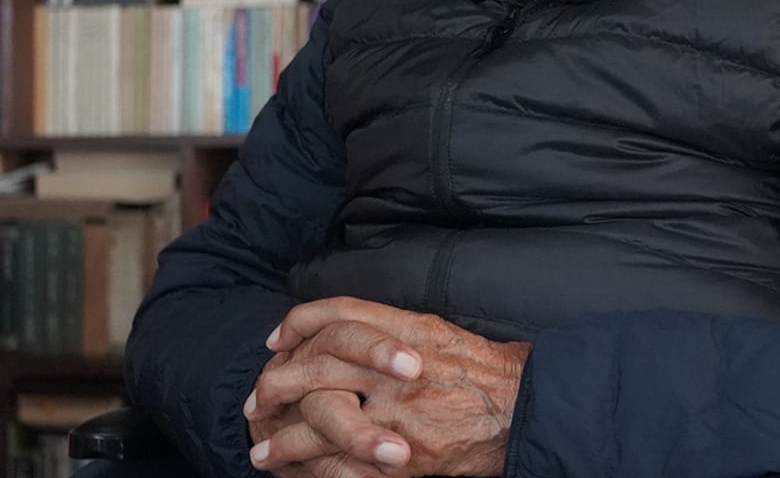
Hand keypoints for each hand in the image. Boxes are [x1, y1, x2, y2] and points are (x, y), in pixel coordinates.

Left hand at [247, 297, 531, 476]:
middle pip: (317, 368)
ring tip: (263, 453)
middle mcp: (395, 369)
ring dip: (284, 442)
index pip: (337, 316)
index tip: (275, 341)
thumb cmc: (480, 370)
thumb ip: (388, 326)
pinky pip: (343, 469)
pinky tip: (298, 477)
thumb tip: (338, 328)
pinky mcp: (402, 459)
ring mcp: (397, 415)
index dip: (299, 324)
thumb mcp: (434, 329)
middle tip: (257, 402)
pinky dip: (314, 474)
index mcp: (403, 331)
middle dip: (277, 386)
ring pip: (321, 423)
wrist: (522, 409)